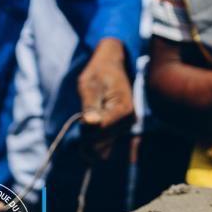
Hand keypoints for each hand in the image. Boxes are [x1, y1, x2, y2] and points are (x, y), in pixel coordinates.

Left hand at [78, 39, 134, 158]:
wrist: (110, 67)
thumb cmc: (99, 74)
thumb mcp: (89, 86)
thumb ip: (90, 106)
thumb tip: (90, 123)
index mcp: (124, 110)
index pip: (101, 131)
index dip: (86, 127)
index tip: (82, 115)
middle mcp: (129, 122)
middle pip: (101, 141)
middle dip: (87, 133)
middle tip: (85, 114)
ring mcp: (125, 127)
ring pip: (101, 145)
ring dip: (89, 135)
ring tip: (89, 115)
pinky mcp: (119, 130)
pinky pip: (103, 143)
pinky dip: (93, 137)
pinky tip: (93, 122)